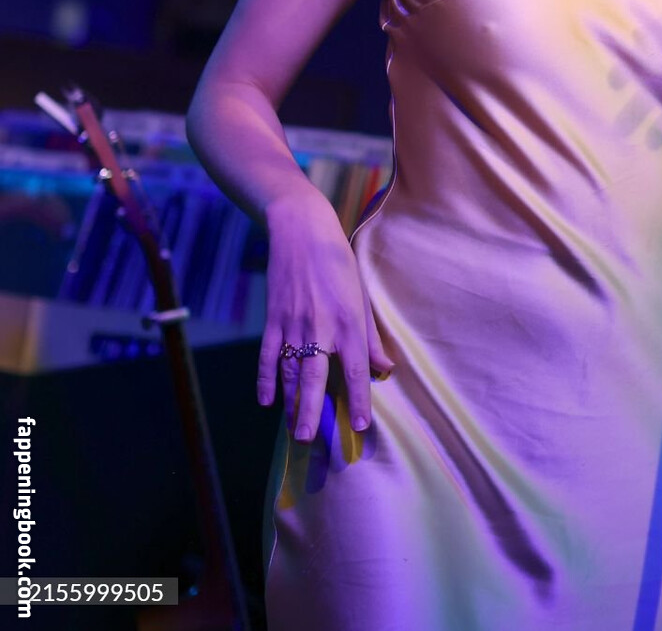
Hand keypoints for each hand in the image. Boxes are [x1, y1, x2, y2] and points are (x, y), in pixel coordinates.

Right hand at [257, 194, 395, 442]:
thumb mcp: (362, 297)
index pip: (356, 369)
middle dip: (314, 411)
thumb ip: (371, 337)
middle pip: (317, 378)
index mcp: (349, 321)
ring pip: (291, 371)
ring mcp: (293, 324)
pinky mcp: (273, 318)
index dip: (360, 398)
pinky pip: (267, 356)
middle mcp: (322, 327)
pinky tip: (267, 401)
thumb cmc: (339, 265)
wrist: (302, 232)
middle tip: (311, 439)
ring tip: (294, 428)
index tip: (361, 425)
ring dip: (292, 401)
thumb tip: (384, 369)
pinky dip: (265, 379)